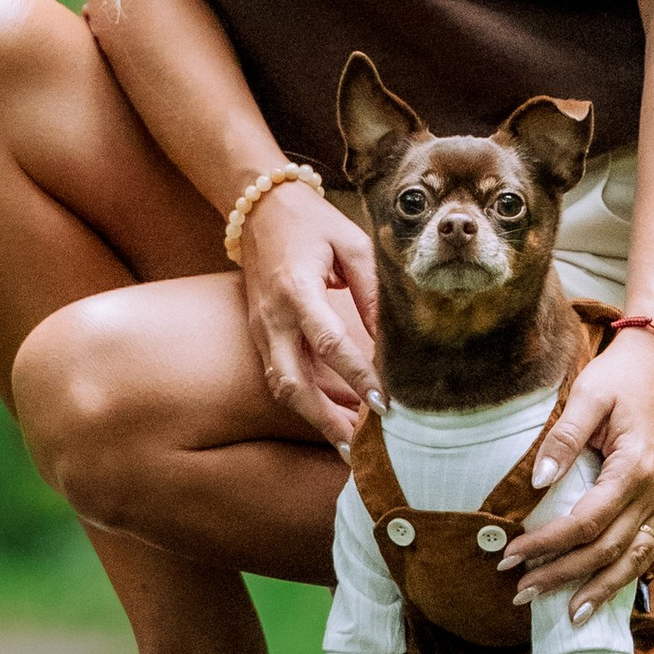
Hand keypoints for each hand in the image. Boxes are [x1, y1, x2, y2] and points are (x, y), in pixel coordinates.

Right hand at [240, 181, 378, 450]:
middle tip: (360, 445)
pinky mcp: (260, 335)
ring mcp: (261, 329)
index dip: (358, 376)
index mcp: (296, 289)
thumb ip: (372, 291)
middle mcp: (272, 316)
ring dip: (314, 418)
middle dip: (325, 418)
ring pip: (282, 387)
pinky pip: (280, 377)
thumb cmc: (311, 222)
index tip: (386, 403)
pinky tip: (333, 419)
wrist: (259, 208)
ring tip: (348, 444)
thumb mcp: (352, 244)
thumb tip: (394, 340)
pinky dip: (305, 402)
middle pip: (292, 381)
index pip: (329, 342)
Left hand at [500, 327, 653, 617]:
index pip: (587, 520)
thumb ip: (563, 438)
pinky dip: (622, 578)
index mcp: (636, 466)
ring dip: (597, 589)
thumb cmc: (619, 378)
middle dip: (563, 575)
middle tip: (520, 591)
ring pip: (632, 560)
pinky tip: (599, 596)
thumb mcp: (587, 395)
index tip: (510, 556)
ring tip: (565, 615)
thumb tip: (536, 481)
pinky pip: (646, 553)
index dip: (548, 544)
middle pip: (607, 549)